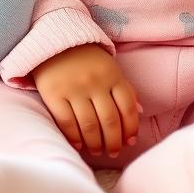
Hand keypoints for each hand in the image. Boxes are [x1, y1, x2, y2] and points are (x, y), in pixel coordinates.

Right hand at [32, 43, 140, 157]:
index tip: (129, 142)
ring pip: (90, 126)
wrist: (54, 40)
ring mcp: (73, 88)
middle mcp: (95, 82)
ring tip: (97, 150)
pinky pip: (67, 122)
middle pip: (110, 121)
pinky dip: (74, 137)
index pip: (128, 108)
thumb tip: (140, 113)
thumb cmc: (86, 58)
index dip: (130, 129)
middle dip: (113, 142)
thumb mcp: (110, 67)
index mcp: (112, 75)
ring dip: (95, 144)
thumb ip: (125, 88)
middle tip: (113, 152)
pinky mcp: (54, 94)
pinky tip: (79, 144)